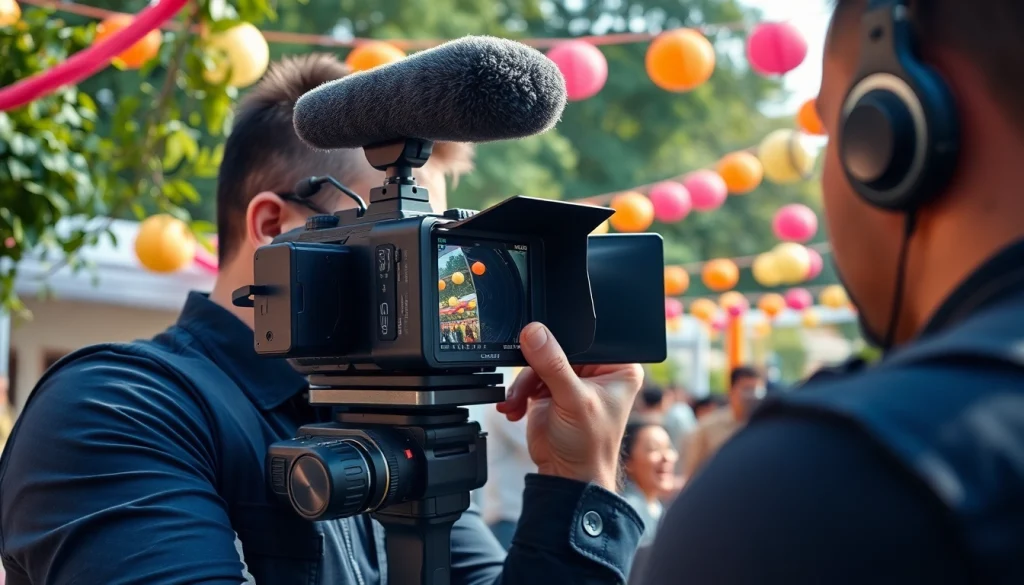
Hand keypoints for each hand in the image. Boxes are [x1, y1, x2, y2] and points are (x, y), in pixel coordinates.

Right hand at [496, 322, 643, 490]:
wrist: (567, 476)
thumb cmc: (589, 446)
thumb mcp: (573, 400)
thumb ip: (553, 365)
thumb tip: (534, 332)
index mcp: (617, 367)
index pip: (587, 339)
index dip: (563, 339)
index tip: (539, 340)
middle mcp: (596, 371)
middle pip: (558, 348)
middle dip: (537, 365)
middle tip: (527, 379)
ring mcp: (572, 380)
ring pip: (539, 363)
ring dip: (523, 383)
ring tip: (517, 401)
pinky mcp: (551, 391)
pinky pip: (529, 378)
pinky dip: (519, 392)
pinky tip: (515, 407)